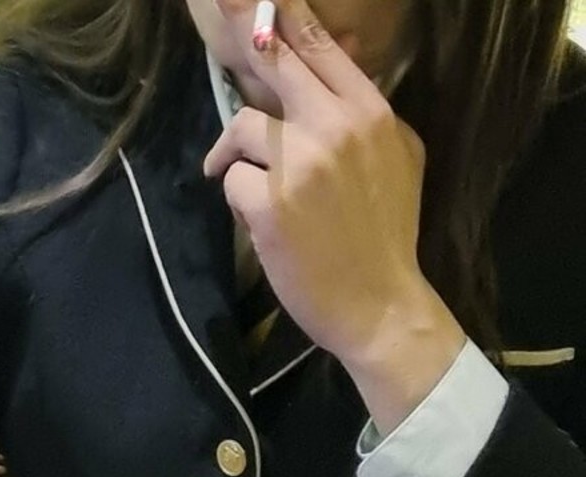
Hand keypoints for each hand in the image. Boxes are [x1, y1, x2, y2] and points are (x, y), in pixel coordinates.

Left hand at [202, 0, 442, 371]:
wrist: (380, 305)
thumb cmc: (386, 236)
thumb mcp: (398, 159)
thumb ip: (366, 113)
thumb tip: (339, 60)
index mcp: (370, 113)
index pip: (320, 47)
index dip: (282, 14)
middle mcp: (335, 127)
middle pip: (274, 60)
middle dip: (242, 27)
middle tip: (219, 0)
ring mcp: (300, 164)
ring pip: (244, 127)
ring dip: (238, 156)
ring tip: (251, 187)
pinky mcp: (268, 203)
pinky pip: (232, 178)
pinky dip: (238, 198)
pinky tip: (260, 223)